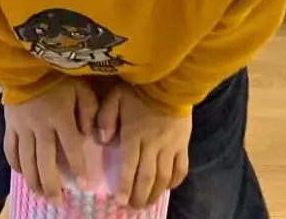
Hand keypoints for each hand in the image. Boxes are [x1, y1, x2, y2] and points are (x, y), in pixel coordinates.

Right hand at [3, 80, 98, 201]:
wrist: (27, 62)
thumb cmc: (58, 76)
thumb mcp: (80, 87)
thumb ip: (88, 110)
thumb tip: (87, 134)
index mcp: (60, 115)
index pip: (71, 148)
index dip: (78, 168)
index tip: (84, 186)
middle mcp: (40, 125)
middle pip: (45, 162)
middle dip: (52, 186)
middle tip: (57, 203)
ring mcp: (22, 127)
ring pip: (27, 161)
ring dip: (34, 181)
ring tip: (41, 195)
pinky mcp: (9, 125)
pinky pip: (10, 150)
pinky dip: (16, 165)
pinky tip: (22, 174)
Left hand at [97, 85, 191, 208]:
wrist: (170, 80)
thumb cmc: (139, 89)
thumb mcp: (116, 97)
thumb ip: (106, 118)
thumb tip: (102, 140)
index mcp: (135, 135)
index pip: (129, 167)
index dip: (124, 187)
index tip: (119, 201)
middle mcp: (153, 145)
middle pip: (146, 178)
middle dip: (139, 196)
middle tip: (132, 208)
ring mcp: (170, 147)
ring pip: (163, 178)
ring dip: (155, 194)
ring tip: (147, 204)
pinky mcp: (183, 144)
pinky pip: (181, 168)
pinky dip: (175, 182)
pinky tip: (167, 188)